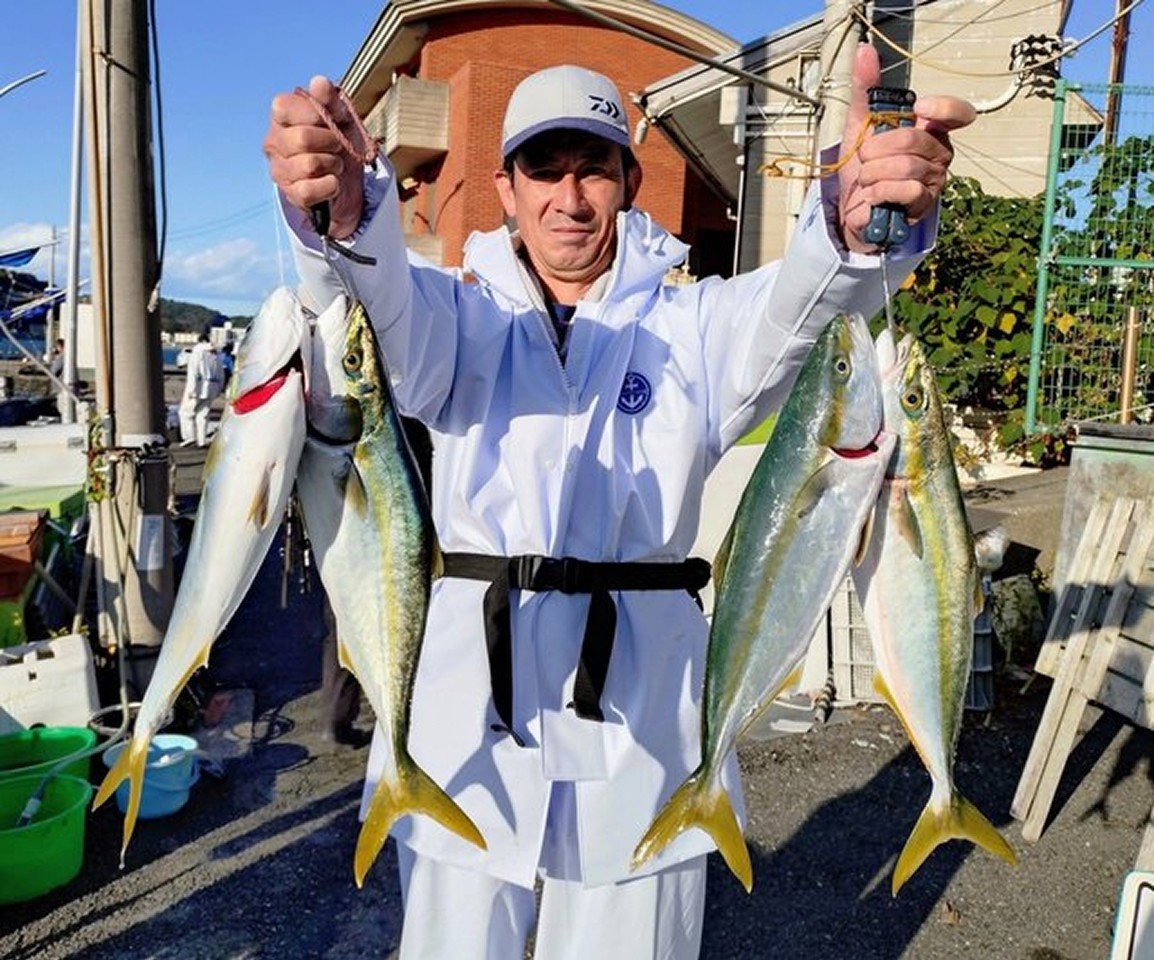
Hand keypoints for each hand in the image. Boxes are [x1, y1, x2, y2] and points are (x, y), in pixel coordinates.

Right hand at [263, 76, 367, 239]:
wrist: (350, 180)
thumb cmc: (340, 142)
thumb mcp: (341, 117)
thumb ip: (330, 98)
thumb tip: (319, 81)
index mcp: (281, 117)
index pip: (284, 106)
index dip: (315, 113)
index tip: (331, 121)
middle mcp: (273, 142)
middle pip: (301, 138)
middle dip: (330, 143)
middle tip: (337, 146)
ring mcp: (279, 170)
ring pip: (309, 165)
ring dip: (333, 165)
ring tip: (335, 165)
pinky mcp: (291, 194)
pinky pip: (310, 190)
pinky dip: (330, 186)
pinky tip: (332, 183)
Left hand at [837, 45, 975, 253]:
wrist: (852, 206)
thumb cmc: (863, 165)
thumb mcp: (860, 123)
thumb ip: (865, 89)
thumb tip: (864, 52)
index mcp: (931, 129)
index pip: (958, 113)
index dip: (944, 107)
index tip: (920, 108)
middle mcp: (938, 153)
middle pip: (915, 139)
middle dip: (877, 148)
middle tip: (865, 156)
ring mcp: (934, 180)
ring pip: (907, 166)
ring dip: (874, 172)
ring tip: (866, 178)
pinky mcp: (923, 205)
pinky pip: (907, 190)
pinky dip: (881, 191)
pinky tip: (873, 195)